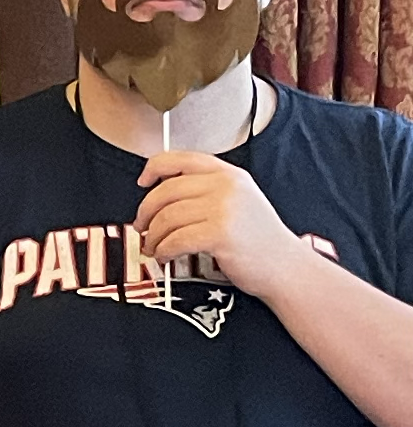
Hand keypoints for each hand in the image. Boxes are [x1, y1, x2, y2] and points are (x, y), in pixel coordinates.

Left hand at [136, 147, 301, 298]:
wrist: (285, 266)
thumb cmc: (257, 238)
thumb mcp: (238, 200)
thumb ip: (207, 189)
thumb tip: (160, 193)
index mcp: (228, 174)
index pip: (180, 160)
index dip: (153, 168)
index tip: (142, 182)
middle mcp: (226, 186)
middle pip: (166, 192)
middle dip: (146, 212)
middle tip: (141, 227)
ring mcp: (224, 209)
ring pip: (168, 218)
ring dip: (153, 236)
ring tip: (154, 247)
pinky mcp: (220, 234)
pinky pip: (176, 240)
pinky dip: (164, 250)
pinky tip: (165, 256)